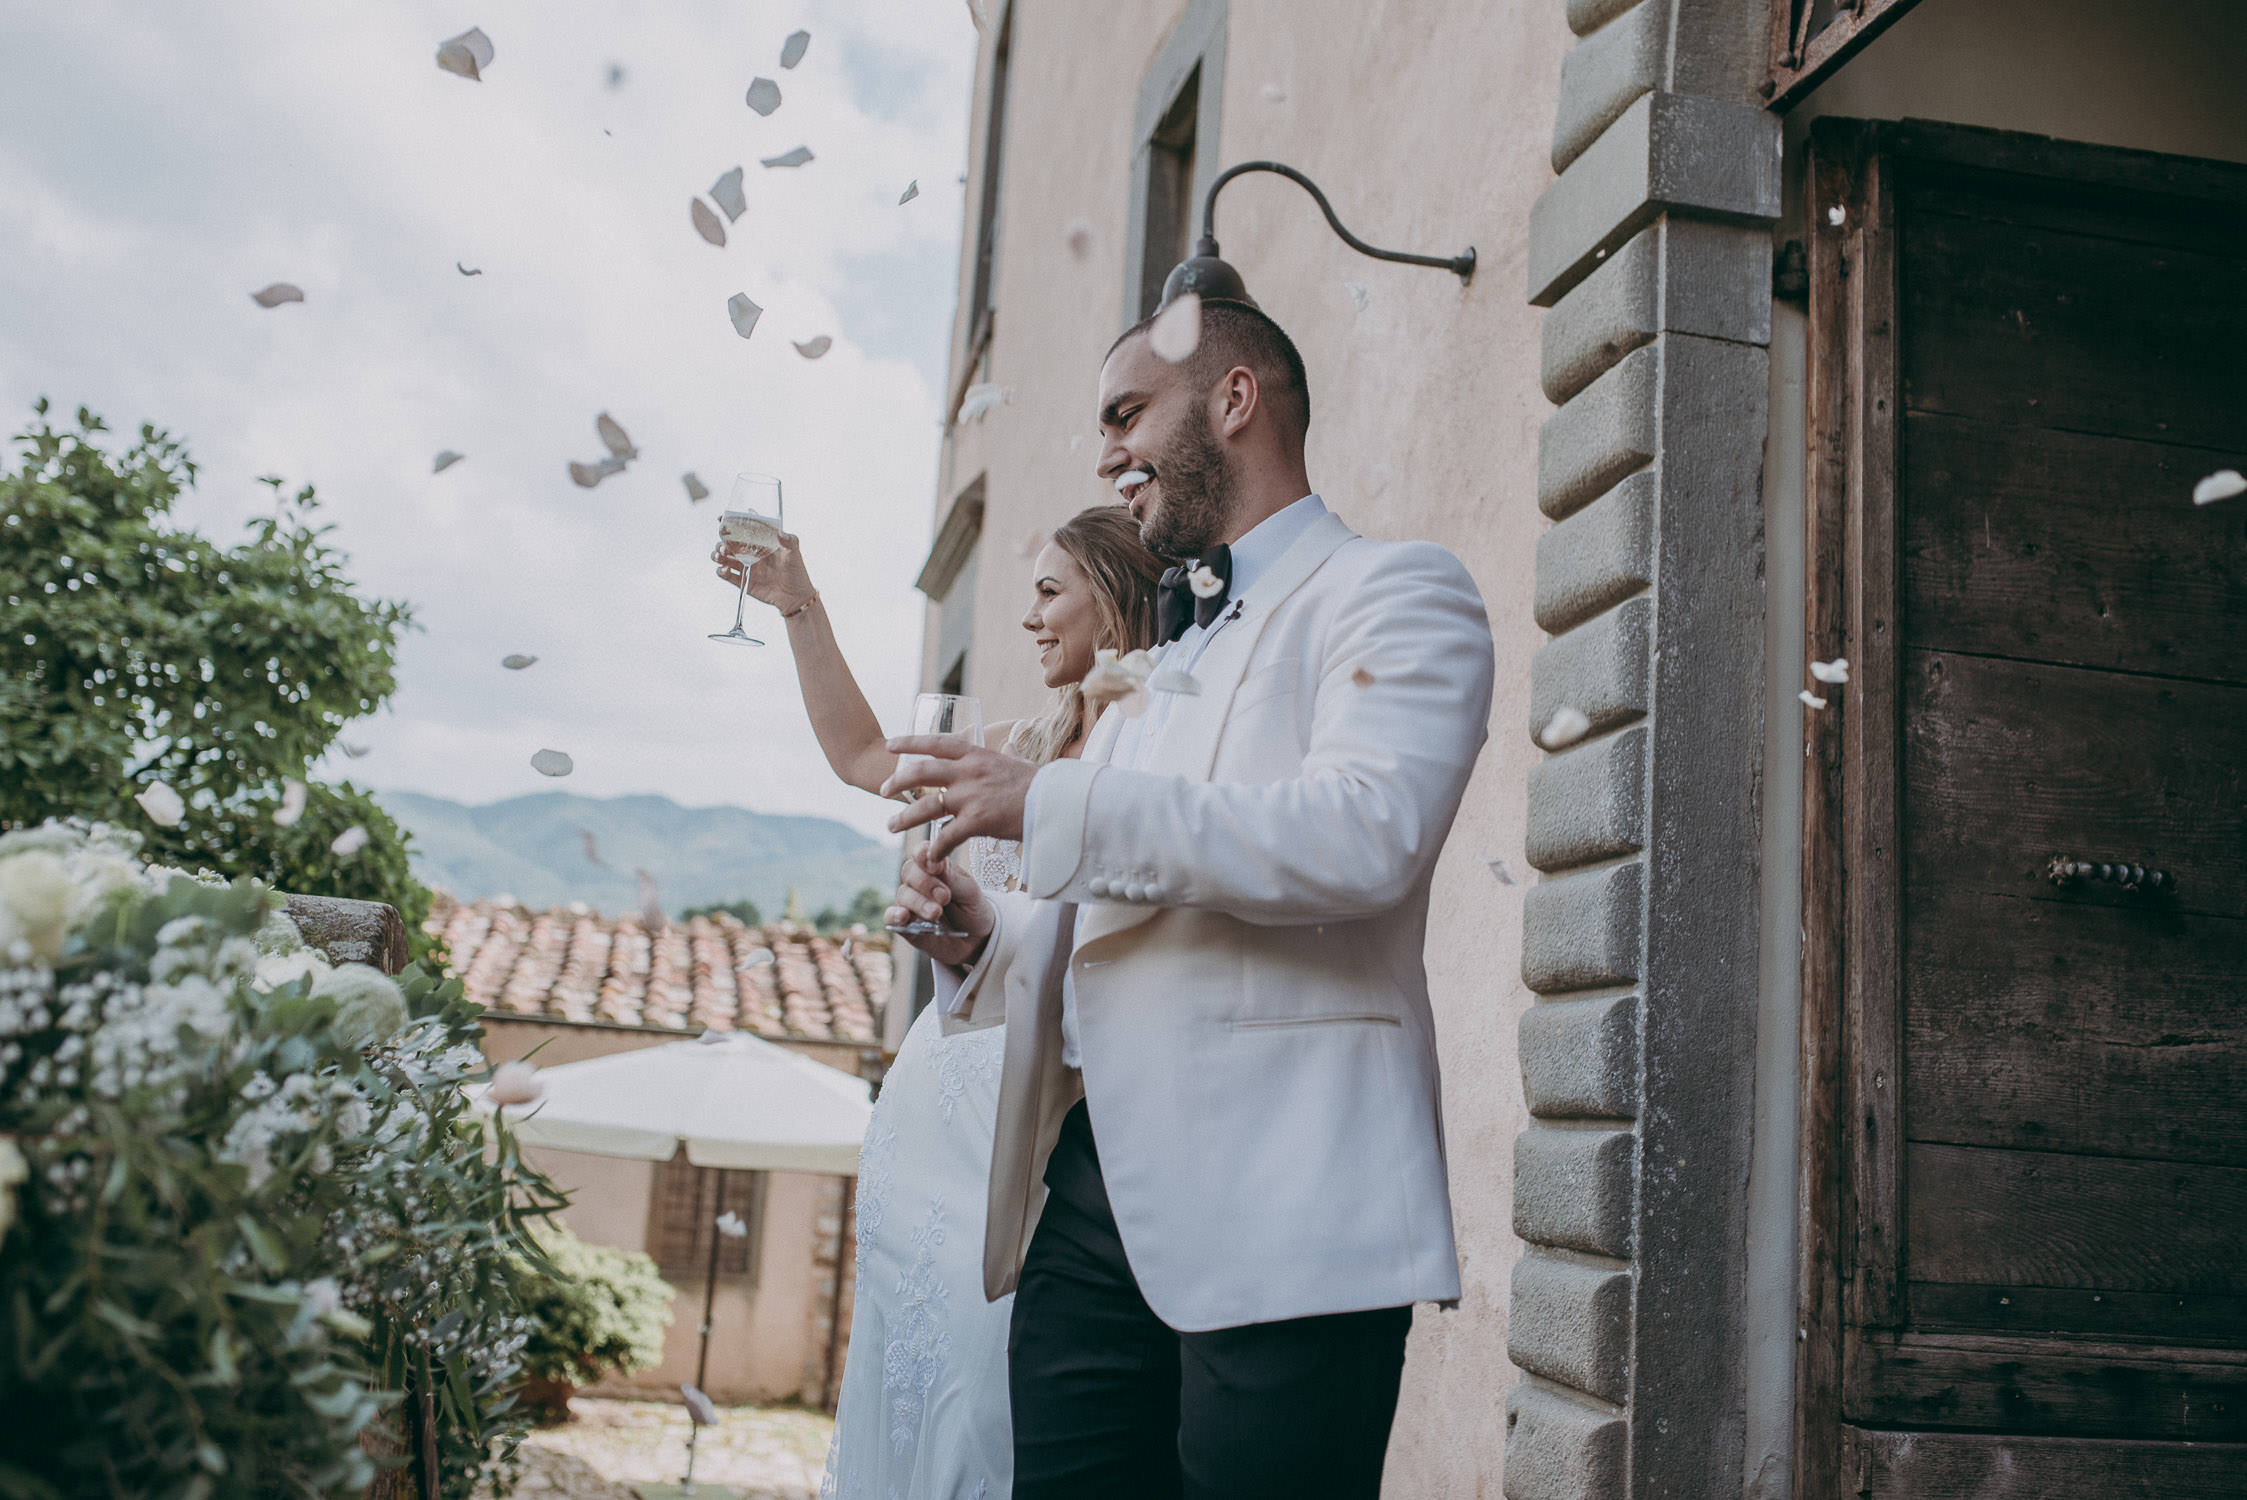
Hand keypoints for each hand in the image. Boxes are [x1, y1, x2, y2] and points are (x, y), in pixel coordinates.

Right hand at [711, 532, 815, 615]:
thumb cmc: (797, 572)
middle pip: (728, 543)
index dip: (730, 523)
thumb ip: (790, 541)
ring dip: (717, 554)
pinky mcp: (744, 581)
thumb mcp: (795, 553)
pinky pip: (727, 575)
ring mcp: (746, 567)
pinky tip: (724, 569)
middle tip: (724, 546)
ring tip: (721, 556)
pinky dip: (721, 571)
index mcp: (761, 542)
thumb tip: (781, 533)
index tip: (720, 519)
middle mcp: (751, 553)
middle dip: (721, 542)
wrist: (796, 597)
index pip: (742, 530)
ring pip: (724, 558)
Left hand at [881, 736, 1035, 861]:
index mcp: (977, 755)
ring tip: (891, 826)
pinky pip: (947, 836)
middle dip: (898, 782)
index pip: (937, 743)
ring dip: (906, 817)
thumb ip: (1010, 754)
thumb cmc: (1042, 785)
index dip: (910, 742)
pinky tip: (930, 857)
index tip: (891, 744)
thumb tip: (1009, 745)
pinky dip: (936, 848)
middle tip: (883, 792)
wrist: (1057, 803)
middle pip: (922, 772)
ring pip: (927, 805)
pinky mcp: (977, 821)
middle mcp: (970, 772)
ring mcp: (972, 796)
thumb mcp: (1021, 763)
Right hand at [885, 844, 990, 965]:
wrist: (977, 939)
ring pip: (903, 895)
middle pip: (909, 872)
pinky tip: (904, 916)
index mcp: (936, 868)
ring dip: (919, 903)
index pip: (921, 853)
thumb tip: (936, 861)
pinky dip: (894, 915)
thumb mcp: (970, 891)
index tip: (937, 867)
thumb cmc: (972, 909)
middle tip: (945, 897)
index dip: (923, 855)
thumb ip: (952, 877)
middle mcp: (919, 883)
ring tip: (937, 913)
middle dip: (926, 883)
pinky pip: (891, 918)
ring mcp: (911, 903)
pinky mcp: (905, 925)